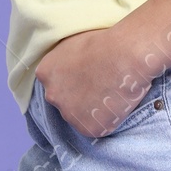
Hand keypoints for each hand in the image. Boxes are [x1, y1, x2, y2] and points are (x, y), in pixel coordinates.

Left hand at [33, 26, 151, 138]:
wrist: (125, 55)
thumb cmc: (104, 41)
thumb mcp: (74, 43)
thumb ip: (65, 58)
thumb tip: (71, 66)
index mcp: (45, 72)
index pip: (55, 83)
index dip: (73, 81)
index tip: (88, 77)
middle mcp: (52, 95)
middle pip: (64, 102)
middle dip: (79, 98)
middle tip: (101, 87)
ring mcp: (69, 114)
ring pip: (79, 117)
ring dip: (92, 111)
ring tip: (111, 96)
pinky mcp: (89, 129)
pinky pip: (97, 128)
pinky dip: (107, 121)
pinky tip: (117, 106)